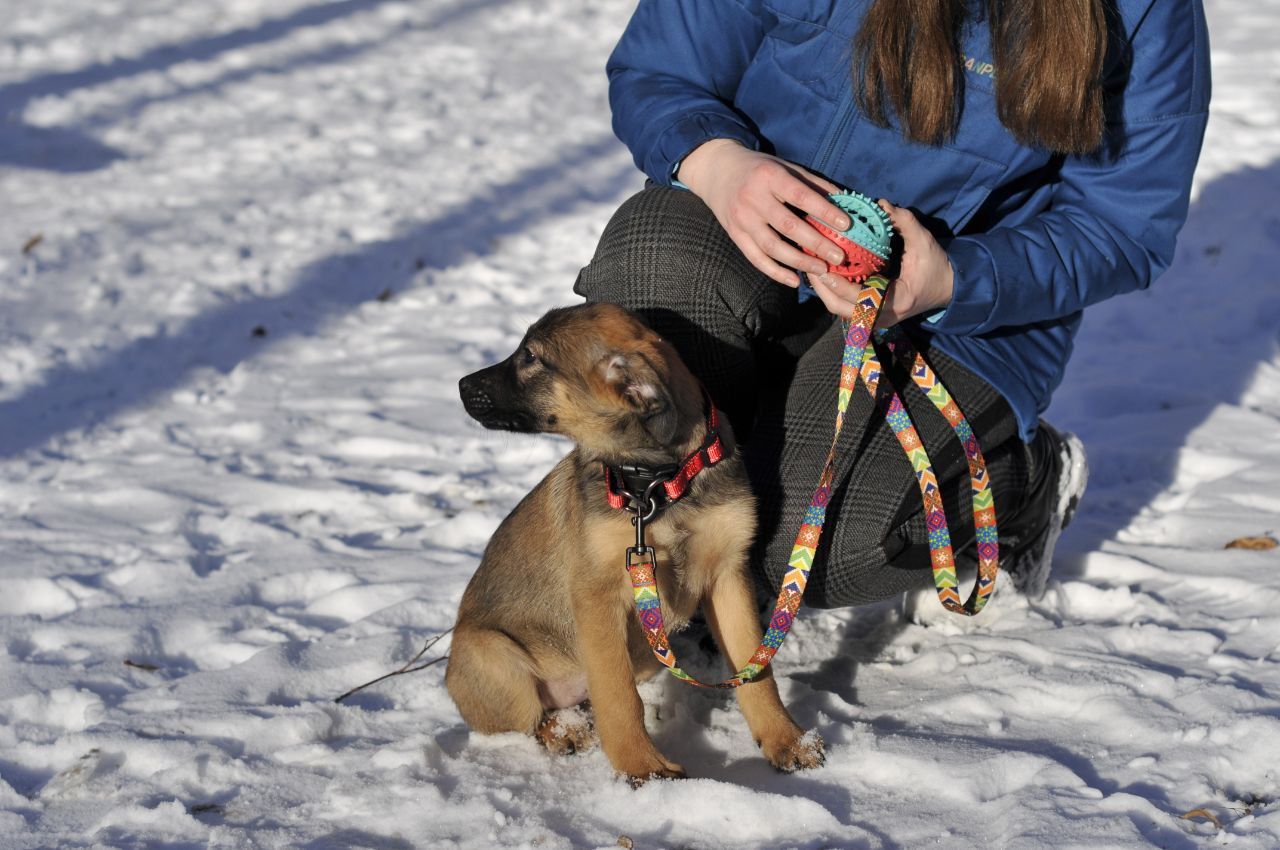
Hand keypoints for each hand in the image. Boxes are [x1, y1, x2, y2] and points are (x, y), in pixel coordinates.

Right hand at [677, 139, 853, 286]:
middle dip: (817, 243)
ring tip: (822, 269)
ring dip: (799, 261)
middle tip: (839, 256)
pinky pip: (756, 258)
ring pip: (772, 247)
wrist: (718, 170)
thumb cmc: (760, 168)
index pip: (802, 196)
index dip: (825, 211)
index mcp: (770, 176)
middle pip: (789, 226)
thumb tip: (845, 200)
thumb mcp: (785, 167)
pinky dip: (776, 272)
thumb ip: (813, 184)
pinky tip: (795, 280)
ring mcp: (742, 219)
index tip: (846, 224)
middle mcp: (753, 198)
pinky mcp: (735, 234)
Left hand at [810, 201, 953, 327]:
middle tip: (809, 264)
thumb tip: (881, 204)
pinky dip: (832, 290)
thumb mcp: (924, 241)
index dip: (838, 285)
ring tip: (811, 266)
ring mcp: (876, 318)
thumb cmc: (937, 265)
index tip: (822, 268)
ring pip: (839, 309)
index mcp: (897, 301)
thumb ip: (904, 222)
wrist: (949, 287)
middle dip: (822, 288)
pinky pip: (845, 305)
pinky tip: (823, 271)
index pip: (859, 298)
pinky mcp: (871, 314)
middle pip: (841, 308)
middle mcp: (883, 316)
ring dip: (824, 289)